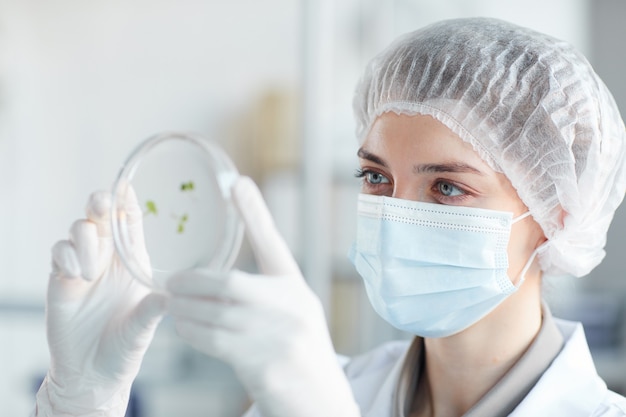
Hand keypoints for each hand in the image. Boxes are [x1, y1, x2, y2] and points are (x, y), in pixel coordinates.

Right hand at [34, 188, 166, 416]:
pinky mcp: (60, 281)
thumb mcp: (144, 325)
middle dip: (99, 202)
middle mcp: (108, 258)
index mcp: (132, 260)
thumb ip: (153, 309)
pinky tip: (77, 275)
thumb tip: (172, 296)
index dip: (126, 201)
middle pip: (100, 216)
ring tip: (90, 270)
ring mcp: (82, 266)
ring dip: (84, 239)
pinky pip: (58, 253)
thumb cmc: (126, 344)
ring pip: (78, 230)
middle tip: (101, 204)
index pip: (129, 221)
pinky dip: (66, 257)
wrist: (95, 372)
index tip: (126, 185)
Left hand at [167, 176, 359, 416]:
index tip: (237, 183)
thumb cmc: (299, 355)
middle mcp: (292, 308)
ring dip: (186, 311)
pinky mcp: (266, 366)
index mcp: (296, 290)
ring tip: (172, 306)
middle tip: (172, 282)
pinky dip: (194, 334)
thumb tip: (221, 278)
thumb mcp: (293, 314)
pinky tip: (185, 329)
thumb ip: (266, 293)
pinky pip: (217, 344)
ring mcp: (280, 338)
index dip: (254, 212)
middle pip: (230, 283)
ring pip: (216, 315)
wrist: (320, 403)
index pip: (273, 244)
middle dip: (194, 282)